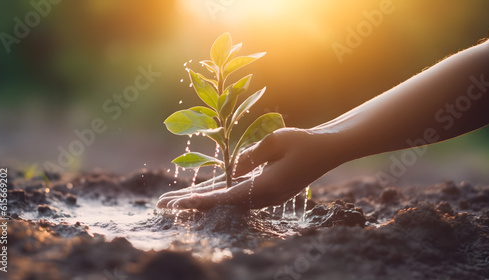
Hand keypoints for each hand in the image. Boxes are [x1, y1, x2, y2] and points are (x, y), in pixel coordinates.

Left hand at [157, 127, 344, 209]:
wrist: (328, 149)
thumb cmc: (304, 141)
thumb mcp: (275, 142)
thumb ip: (250, 156)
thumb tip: (231, 169)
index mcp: (266, 188)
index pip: (226, 197)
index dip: (199, 200)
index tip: (177, 204)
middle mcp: (263, 197)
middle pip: (220, 202)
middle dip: (189, 204)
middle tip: (160, 205)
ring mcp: (265, 196)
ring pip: (225, 199)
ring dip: (199, 199)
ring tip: (172, 200)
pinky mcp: (266, 190)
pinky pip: (235, 192)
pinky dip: (215, 192)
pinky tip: (198, 192)